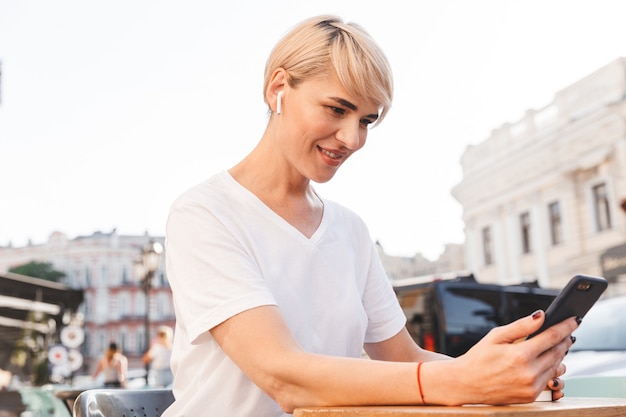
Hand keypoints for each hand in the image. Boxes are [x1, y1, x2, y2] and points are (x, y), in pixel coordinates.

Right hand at [442, 310, 577, 404]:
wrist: (466, 383)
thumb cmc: (478, 357)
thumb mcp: (496, 336)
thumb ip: (521, 326)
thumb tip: (541, 316)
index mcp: (520, 355)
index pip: (552, 337)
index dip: (565, 326)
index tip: (574, 319)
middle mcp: (529, 373)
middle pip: (558, 352)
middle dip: (565, 339)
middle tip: (567, 331)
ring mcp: (531, 387)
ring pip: (557, 366)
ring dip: (560, 354)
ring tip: (555, 345)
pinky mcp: (531, 396)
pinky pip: (549, 380)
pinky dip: (551, 368)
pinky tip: (546, 360)